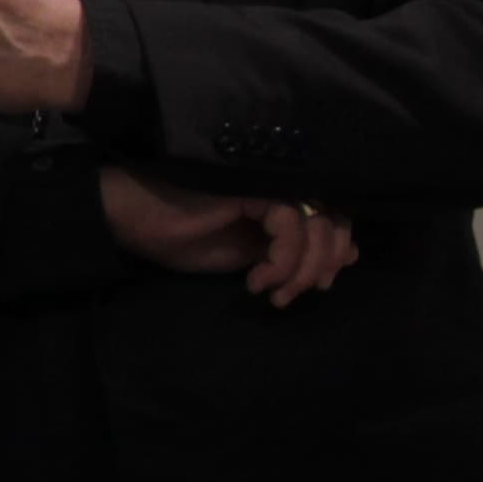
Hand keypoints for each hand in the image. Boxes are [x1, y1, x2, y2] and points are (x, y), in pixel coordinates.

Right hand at [104, 170, 362, 305]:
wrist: (133, 221)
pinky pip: (290, 222)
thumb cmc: (180, 238)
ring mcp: (268, 187)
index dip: (336, 252)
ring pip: (317, 224)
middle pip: (333, 221)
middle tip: (295, 294)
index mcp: (281, 205)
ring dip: (302, 269)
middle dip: (323, 264)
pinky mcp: (254, 189)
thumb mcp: (249, 259)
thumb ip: (294, 256)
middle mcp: (281, 190)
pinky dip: (282, 259)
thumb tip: (348, 254)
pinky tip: (257, 279)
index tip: (320, 286)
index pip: (333, 219)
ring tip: (275, 293)